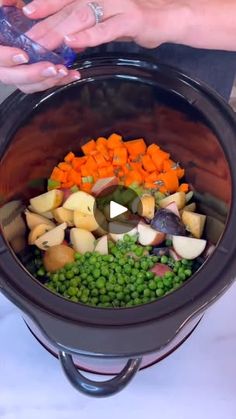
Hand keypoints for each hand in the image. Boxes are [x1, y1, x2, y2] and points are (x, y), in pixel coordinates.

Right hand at [0, 0, 79, 92]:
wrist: (27, 23)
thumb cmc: (13, 15)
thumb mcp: (9, 7)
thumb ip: (6, 4)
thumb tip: (6, 1)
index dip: (7, 58)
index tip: (23, 55)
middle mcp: (4, 64)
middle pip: (11, 76)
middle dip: (32, 74)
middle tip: (50, 68)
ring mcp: (18, 73)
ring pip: (28, 85)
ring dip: (47, 80)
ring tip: (63, 71)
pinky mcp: (34, 78)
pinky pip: (43, 84)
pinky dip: (59, 81)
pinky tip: (70, 74)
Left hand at [23, 0, 188, 50]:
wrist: (166, 19)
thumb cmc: (132, 20)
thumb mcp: (105, 21)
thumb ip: (85, 26)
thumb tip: (64, 38)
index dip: (44, 4)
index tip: (24, 14)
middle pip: (68, 7)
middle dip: (46, 23)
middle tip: (29, 38)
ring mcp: (117, 4)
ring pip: (82, 15)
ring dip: (60, 30)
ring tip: (43, 43)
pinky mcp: (130, 19)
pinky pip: (106, 29)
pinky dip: (87, 36)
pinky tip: (72, 43)